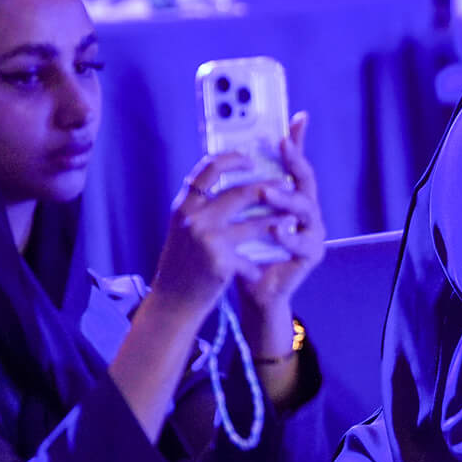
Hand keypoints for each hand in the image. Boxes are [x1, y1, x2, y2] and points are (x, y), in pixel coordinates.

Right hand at [148, 149, 290, 325]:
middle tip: (285, 185)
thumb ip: (200, 208)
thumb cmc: (181, 266)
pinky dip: (257, 264)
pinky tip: (261, 270)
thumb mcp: (183, 230)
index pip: (208, 169)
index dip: (232, 159)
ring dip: (275, 222)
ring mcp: (208, 239)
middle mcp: (193, 218)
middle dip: (268, 189)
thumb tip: (225, 183)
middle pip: (239, 193)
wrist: (171, 302)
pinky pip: (250, 257)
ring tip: (290, 221)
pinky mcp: (220, 262)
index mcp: (184, 207)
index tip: (250, 159)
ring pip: (254, 224)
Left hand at [234, 114, 326, 351]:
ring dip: (286, 198)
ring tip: (266, 193)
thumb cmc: (246, 248)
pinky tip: (276, 230)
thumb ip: (243, 187)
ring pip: (305, 208)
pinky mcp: (312, 254)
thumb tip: (228, 153)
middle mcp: (306, 210)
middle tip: (282, 147)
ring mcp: (312, 231)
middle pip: (306, 180)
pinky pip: (302, 243)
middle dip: (295, 161)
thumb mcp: (242, 214)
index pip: (295, 163)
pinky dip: (288, 236)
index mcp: (291, 195)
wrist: (253, 287)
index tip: (295, 119)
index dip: (297, 141)